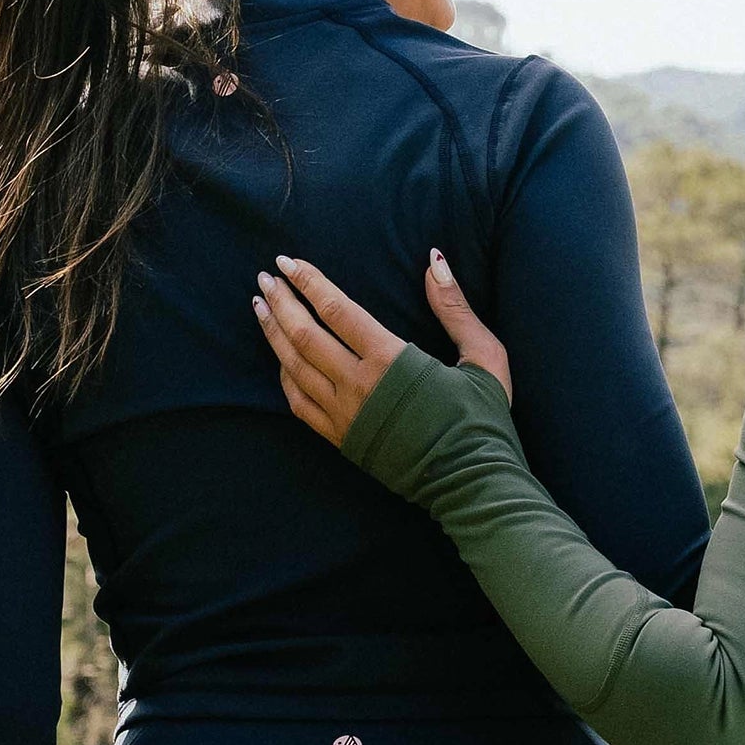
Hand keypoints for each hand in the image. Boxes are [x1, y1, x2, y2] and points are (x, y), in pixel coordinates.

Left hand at [253, 250, 510, 447]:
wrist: (472, 483)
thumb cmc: (483, 418)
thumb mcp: (484, 356)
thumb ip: (455, 308)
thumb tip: (434, 261)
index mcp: (391, 360)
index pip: (338, 311)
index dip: (310, 282)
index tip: (287, 261)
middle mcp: (359, 387)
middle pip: (305, 336)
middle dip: (282, 302)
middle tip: (264, 277)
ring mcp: (345, 416)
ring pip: (294, 368)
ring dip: (274, 334)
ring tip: (260, 306)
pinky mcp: (342, 440)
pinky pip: (299, 404)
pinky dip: (284, 375)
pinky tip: (280, 357)